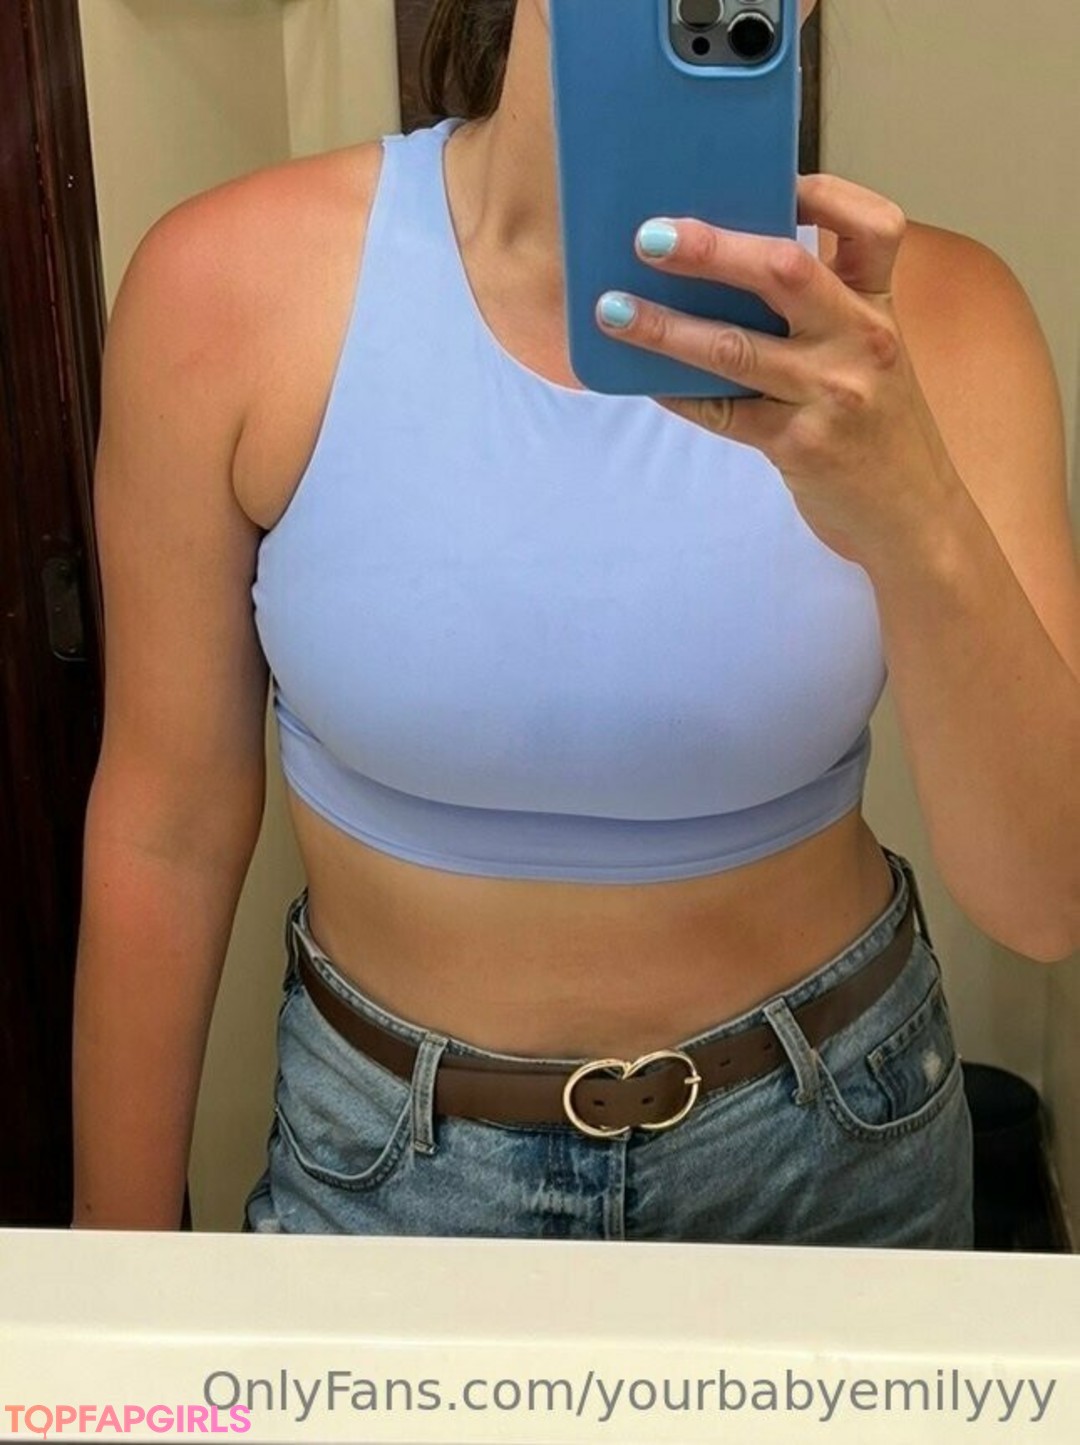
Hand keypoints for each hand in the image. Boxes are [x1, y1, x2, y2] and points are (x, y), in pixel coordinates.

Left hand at [595, 175, 960, 566]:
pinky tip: (643, 379)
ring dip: (666, 326)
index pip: (874, 227)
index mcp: (881, 308)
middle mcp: (862, 342)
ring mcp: (832, 395)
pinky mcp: (800, 446)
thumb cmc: (879, 431)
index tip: (770, 178)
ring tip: (613, 310)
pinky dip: (679, 393)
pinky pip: (723, 412)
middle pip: (785, 271)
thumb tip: (722, 271)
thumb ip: (823, 313)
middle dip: (710, 248)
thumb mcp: (872, 358)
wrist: (914, 517)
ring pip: (736, 347)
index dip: (824, 192)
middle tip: (648, 236)